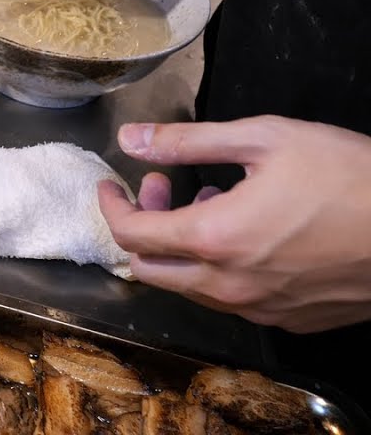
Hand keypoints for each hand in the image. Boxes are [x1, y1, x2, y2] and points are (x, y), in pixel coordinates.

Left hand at [97, 116, 370, 332]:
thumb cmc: (349, 176)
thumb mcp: (265, 139)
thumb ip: (188, 142)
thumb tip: (131, 138)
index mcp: (215, 239)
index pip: (131, 234)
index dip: (112, 206)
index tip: (113, 183)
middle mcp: (229, 286)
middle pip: (149, 271)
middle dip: (142, 226)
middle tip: (162, 188)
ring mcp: (259, 309)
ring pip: (190, 288)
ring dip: (181, 246)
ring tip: (210, 200)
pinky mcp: (289, 320)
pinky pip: (231, 300)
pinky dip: (218, 267)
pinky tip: (247, 232)